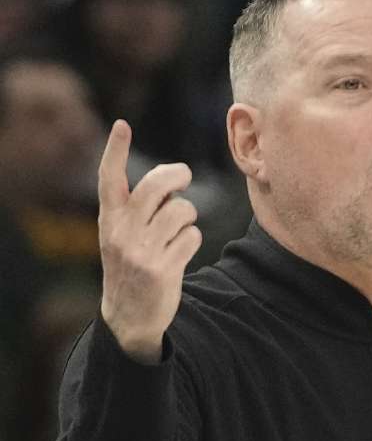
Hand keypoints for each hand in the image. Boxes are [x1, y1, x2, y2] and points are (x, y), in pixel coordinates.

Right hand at [97, 120, 201, 363]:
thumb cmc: (132, 264)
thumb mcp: (122, 235)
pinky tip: (180, 253)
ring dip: (188, 217)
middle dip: (177, 174)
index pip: (109, 178)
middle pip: (156, 185)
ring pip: (181, 210)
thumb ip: (141, 208)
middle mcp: (121, 232)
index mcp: (109, 220)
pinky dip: (192, 241)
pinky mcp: (162, 269)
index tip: (122, 125)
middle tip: (184, 176)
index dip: (115, 150)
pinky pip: (192, 237)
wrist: (129, 316)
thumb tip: (174, 179)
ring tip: (178, 231)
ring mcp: (141, 251)